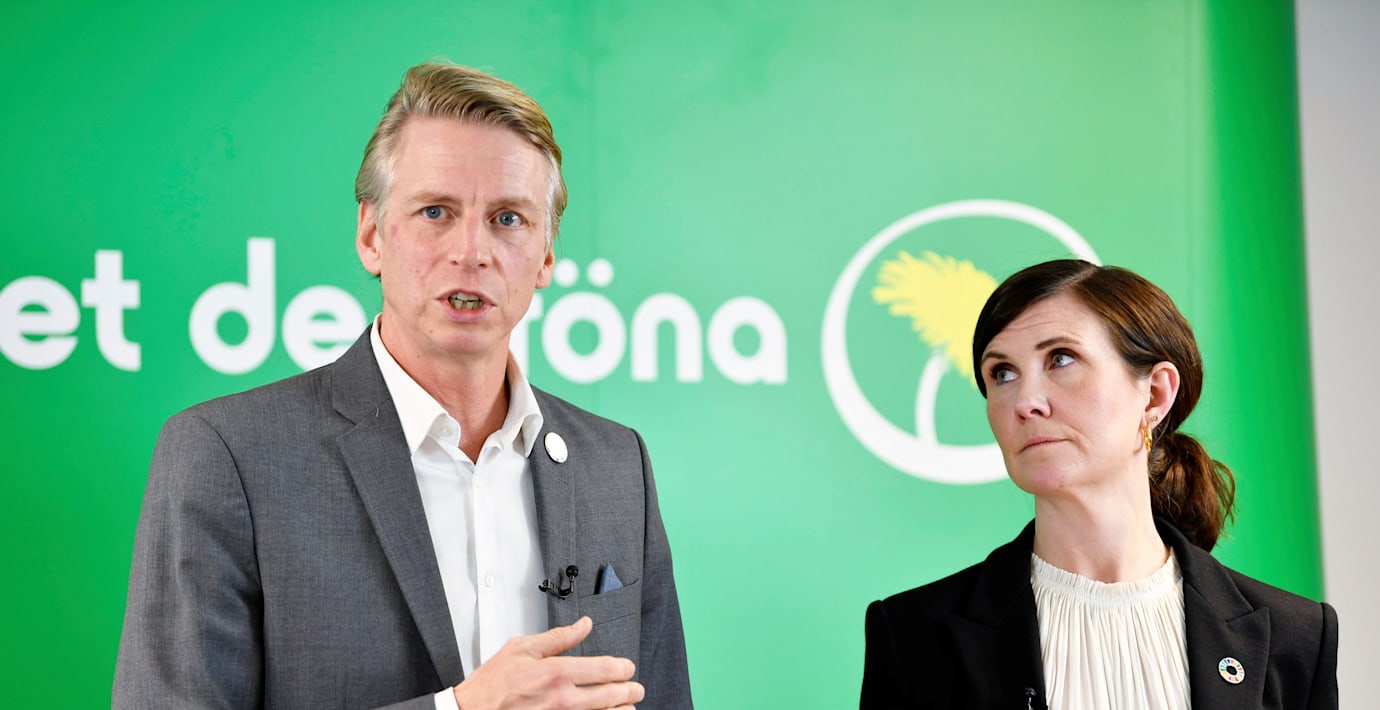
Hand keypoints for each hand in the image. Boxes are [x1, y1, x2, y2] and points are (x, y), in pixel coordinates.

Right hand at [452, 616, 643, 709]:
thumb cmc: (494, 683)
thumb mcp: (523, 648)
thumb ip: (559, 637)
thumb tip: (584, 625)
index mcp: (557, 672)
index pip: (606, 669)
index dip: (624, 668)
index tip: (628, 668)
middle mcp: (564, 699)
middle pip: (612, 696)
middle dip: (630, 690)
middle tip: (636, 688)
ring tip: (627, 706)